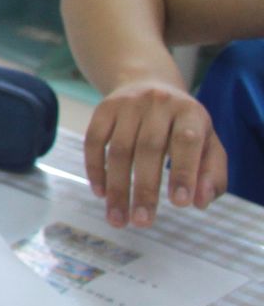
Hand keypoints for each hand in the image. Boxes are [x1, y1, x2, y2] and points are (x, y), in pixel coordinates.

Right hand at [83, 79, 227, 227]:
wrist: (148, 82)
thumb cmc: (183, 125)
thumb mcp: (208, 143)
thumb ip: (212, 174)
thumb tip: (200, 202)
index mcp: (190, 112)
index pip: (186, 141)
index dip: (183, 172)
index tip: (180, 204)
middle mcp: (158, 103)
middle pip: (148, 149)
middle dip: (145, 189)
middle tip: (142, 222)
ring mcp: (127, 104)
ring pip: (118, 149)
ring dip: (117, 187)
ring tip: (118, 219)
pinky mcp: (103, 108)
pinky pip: (94, 140)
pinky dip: (95, 169)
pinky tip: (101, 193)